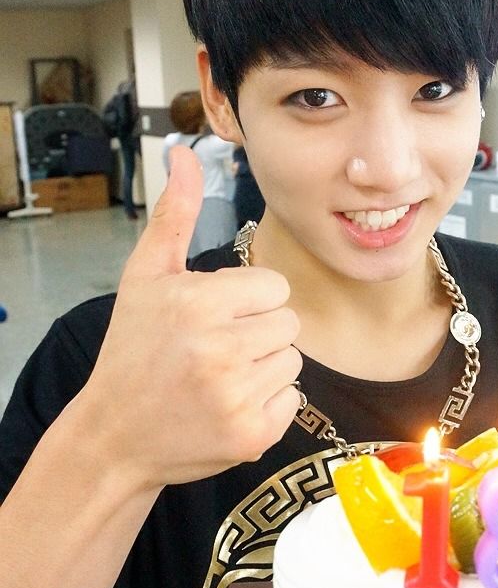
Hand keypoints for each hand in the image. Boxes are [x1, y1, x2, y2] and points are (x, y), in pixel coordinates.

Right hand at [79, 145, 301, 489]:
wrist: (115, 435)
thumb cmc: (134, 349)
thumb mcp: (146, 276)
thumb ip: (175, 213)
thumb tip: (185, 152)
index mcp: (198, 302)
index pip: (274, 287)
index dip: (247, 300)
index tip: (214, 316)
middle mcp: (218, 349)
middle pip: (289, 323)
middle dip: (258, 332)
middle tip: (215, 350)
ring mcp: (236, 396)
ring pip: (292, 361)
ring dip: (264, 368)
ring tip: (219, 377)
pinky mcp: (252, 435)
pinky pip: (292, 401)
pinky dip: (267, 405)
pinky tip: (227, 406)